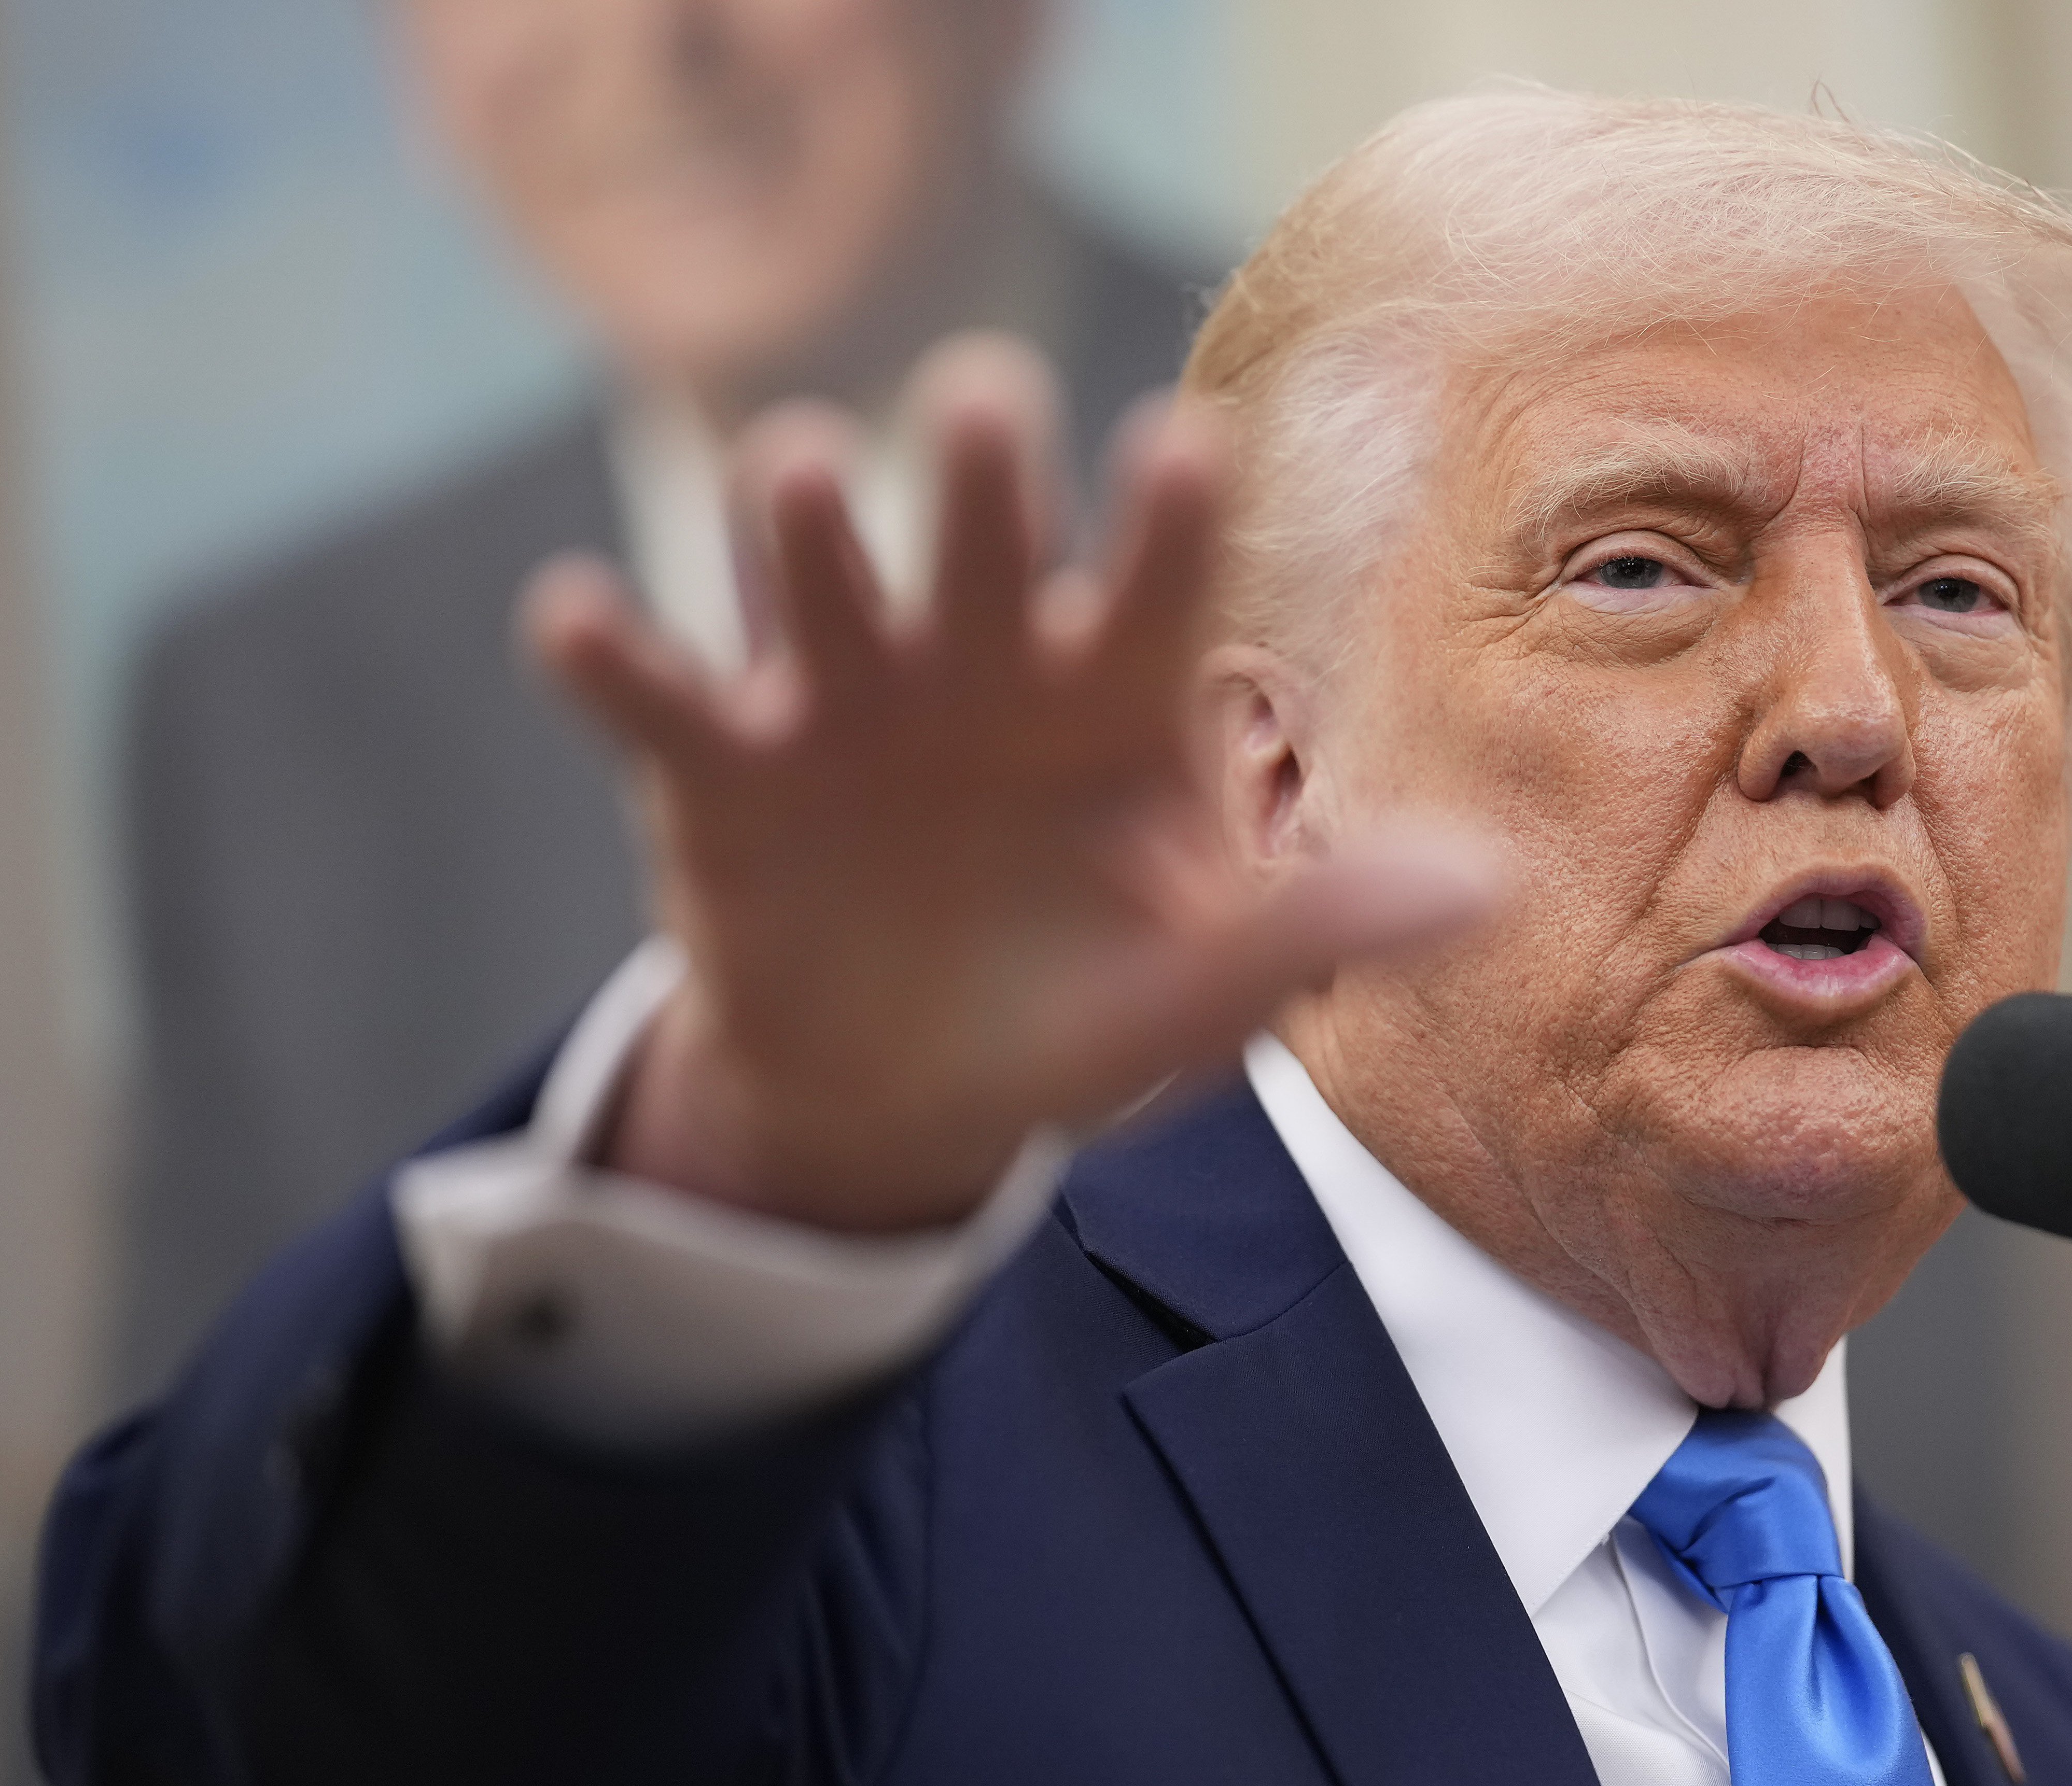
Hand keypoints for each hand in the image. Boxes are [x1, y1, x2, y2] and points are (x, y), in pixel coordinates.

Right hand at [523, 334, 1490, 1231]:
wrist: (912, 1100)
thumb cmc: (1078, 1008)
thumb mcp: (1207, 986)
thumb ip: (1326, 921)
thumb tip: (1494, 891)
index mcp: (1109, 693)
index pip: (1158, 581)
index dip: (1170, 517)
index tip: (1190, 440)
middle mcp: (974, 660)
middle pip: (983, 533)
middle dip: (982, 470)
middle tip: (992, 400)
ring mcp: (835, 699)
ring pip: (815, 572)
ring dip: (805, 521)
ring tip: (812, 476)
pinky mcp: (714, 767)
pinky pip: (650, 693)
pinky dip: (610, 656)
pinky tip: (576, 618)